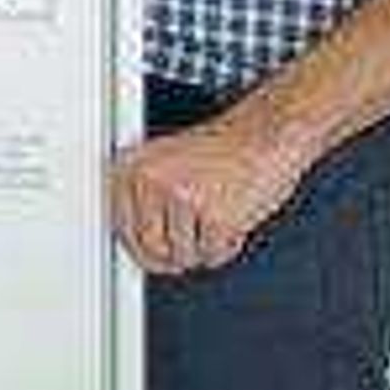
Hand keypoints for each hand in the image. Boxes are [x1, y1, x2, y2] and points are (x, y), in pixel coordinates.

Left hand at [107, 109, 315, 275]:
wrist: (268, 132)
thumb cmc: (224, 146)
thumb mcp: (167, 159)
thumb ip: (144, 196)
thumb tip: (133, 240)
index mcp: (134, 164)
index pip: (120, 227)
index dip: (139, 248)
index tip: (150, 255)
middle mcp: (152, 179)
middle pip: (149, 248)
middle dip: (170, 258)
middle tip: (188, 247)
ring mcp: (183, 198)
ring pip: (183, 256)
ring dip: (202, 250)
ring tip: (216, 219)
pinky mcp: (216, 217)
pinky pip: (213, 256)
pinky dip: (226, 248)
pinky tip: (234, 221)